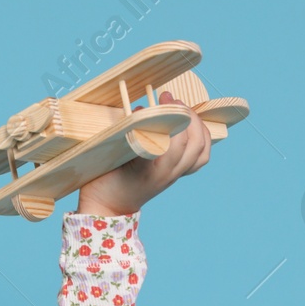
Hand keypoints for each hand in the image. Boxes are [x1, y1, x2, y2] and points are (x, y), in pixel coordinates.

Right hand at [74, 90, 211, 216]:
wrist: (106, 208)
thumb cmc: (102, 181)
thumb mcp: (110, 156)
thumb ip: (127, 134)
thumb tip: (143, 110)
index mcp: (151, 170)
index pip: (175, 140)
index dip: (174, 114)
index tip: (163, 97)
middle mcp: (167, 174)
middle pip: (194, 144)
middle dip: (189, 116)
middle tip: (173, 100)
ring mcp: (173, 177)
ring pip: (201, 152)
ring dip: (199, 127)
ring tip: (186, 111)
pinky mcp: (175, 176)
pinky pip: (198, 159)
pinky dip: (200, 140)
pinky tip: (191, 128)